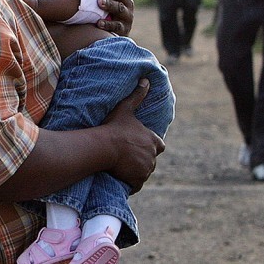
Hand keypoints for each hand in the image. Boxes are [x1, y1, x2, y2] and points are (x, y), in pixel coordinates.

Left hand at [91, 0, 133, 35]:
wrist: (111, 32)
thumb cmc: (101, 11)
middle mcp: (127, 1)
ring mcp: (127, 15)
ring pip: (119, 7)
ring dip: (109, 4)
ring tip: (99, 2)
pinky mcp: (124, 29)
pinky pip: (117, 26)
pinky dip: (108, 24)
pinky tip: (98, 23)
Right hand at [102, 78, 165, 192]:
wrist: (103, 147)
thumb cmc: (114, 127)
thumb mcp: (125, 109)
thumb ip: (137, 95)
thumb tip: (146, 80)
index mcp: (153, 140)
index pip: (159, 145)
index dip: (150, 145)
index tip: (140, 145)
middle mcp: (153, 156)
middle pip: (150, 159)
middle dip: (142, 158)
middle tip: (127, 156)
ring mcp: (146, 169)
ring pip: (143, 172)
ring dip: (136, 170)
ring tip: (121, 166)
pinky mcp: (137, 180)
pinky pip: (136, 184)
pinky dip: (130, 182)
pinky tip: (121, 178)